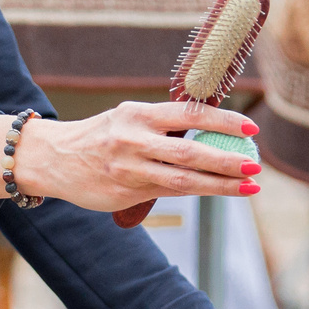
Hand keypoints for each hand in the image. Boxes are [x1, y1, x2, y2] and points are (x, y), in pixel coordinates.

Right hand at [0, 101, 258, 209]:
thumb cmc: (98, 137)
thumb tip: (208, 134)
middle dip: (227, 160)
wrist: (52, 159)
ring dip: (220, 184)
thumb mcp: (127, 120)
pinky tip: (219, 192)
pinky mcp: (125, 192)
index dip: (222, 122)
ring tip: (250, 186)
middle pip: (189, 152)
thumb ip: (161, 127)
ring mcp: (129, 169)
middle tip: (256, 164)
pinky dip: (198, 193)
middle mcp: (133, 140)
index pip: (187, 115)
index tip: (250, 129)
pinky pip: (168, 193)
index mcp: (137, 115)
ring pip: (183, 180)